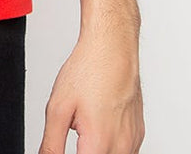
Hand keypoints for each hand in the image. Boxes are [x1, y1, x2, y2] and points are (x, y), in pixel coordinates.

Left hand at [39, 23, 143, 153]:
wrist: (113, 47)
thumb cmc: (89, 70)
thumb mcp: (58, 108)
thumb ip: (51, 144)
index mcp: (99, 144)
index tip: (60, 149)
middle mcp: (121, 147)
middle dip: (84, 152)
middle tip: (76, 131)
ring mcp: (133, 141)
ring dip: (97, 151)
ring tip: (85, 128)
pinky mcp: (139, 133)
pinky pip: (125, 152)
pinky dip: (110, 147)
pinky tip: (98, 127)